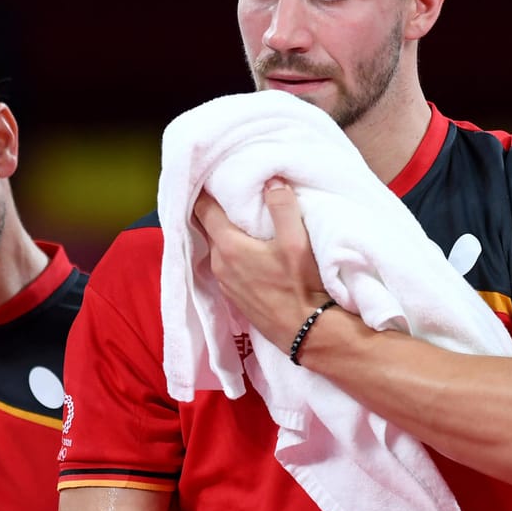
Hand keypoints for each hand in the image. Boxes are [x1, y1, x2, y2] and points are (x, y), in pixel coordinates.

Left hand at [192, 177, 328, 349]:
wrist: (308, 333)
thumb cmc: (302, 287)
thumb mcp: (297, 242)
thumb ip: (282, 208)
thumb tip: (272, 181)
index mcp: (228, 247)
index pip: (203, 210)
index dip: (206, 191)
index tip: (211, 177)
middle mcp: (219, 265)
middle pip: (209, 229)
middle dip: (217, 211)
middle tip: (230, 194)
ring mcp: (225, 284)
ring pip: (218, 249)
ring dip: (226, 235)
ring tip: (241, 221)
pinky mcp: (235, 297)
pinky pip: (226, 267)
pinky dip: (232, 254)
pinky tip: (249, 251)